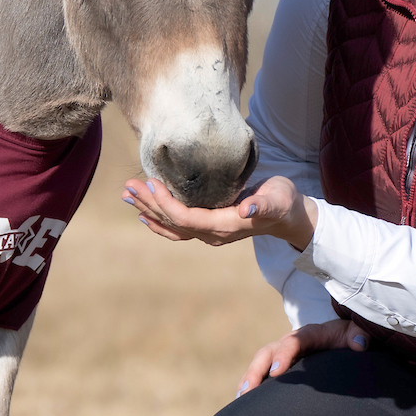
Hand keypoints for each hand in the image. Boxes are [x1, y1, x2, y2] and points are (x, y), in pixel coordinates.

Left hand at [121, 174, 316, 250]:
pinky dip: (158, 221)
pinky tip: (143, 213)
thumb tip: (247, 210)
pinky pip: (177, 229)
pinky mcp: (207, 227)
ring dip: (148, 210)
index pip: (186, 218)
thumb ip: (263, 204)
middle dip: (149, 203)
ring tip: (127, 196)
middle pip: (173, 222)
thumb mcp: (278, 199)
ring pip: (171, 225)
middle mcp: (212, 234)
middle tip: (128, 186)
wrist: (288, 215)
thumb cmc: (283, 201)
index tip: (151, 182)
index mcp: (224, 226)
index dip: (166, 203)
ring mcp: (208, 233)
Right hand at [235, 317, 366, 396]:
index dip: (284, 355)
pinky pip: (261, 372)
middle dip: (256, 371)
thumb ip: (359, 335)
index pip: (295, 341)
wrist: (341, 336)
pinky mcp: (280, 364)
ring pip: (261, 363)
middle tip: (248, 391)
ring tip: (240, 399)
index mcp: (310, 334)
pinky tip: (243, 403)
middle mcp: (291, 341)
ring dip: (249, 379)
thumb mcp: (356, 333)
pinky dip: (251, 384)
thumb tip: (359, 344)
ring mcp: (282, 352)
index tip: (276, 372)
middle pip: (268, 352)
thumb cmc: (349, 337)